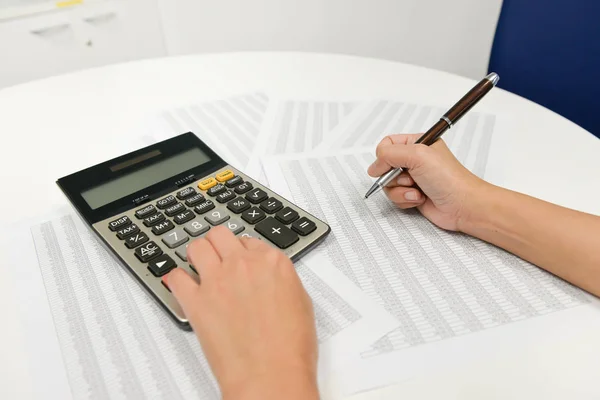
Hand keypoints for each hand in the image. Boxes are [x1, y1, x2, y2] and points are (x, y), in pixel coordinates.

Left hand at [164, 226, 317, 399]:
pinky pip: (176, 277)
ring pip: (196, 246)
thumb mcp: (301, 303)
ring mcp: (217, 281)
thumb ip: (282, 281)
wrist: (271, 376)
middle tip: (217, 256)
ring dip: (196, 254)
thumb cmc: (290, 348)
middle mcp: (243, 265)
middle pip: (220, 235)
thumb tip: (271, 279)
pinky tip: (182, 286)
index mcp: (273, 262)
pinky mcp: (196, 302)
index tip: (239, 259)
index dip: (243, 250)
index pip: (249, 240)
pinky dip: (176, 280)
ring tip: (197, 265)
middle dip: (218, 244)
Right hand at [367, 133, 486, 230]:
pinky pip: (395, 197)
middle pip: (385, 166)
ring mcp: (414, 178)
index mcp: (418, 143)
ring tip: (417, 190)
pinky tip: (420, 199)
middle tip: (410, 178)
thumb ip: (389, 154)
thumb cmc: (449, 178)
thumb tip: (374, 166)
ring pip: (388, 184)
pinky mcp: (413, 194)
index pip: (388, 143)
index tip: (389, 165)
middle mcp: (415, 160)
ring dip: (400, 190)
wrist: (463, 205)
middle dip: (393, 176)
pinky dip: (405, 199)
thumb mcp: (417, 155)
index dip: (384, 155)